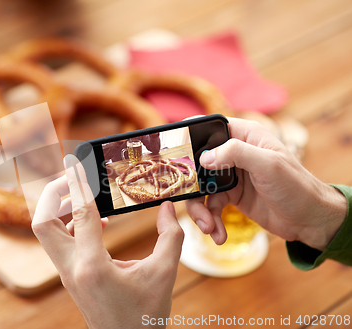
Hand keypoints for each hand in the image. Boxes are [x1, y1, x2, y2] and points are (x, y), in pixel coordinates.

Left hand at [32, 154, 183, 328]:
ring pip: (47, 233)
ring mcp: (68, 274)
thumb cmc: (145, 317)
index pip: (80, 213)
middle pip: (43, 222)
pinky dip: (71, 225)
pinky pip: (60, 244)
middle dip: (53, 194)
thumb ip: (170, 237)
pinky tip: (96, 223)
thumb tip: (168, 208)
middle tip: (74, 178)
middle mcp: (72, 269)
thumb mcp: (163, 274)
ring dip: (60, 209)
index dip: (79, 184)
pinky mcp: (71, 277)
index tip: (75, 162)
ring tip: (85, 195)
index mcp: (93, 266)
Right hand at [185, 118, 346, 250]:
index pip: (208, 128)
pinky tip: (217, 234)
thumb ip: (236, 154)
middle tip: (188, 200)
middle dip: (190, 185)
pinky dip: (210, 220)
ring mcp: (230, 175)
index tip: (172, 153)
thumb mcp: (269, 165)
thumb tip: (203, 157)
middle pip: (197, 163)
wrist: (310, 220)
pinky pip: (210, 206)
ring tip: (207, 227)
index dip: (189, 138)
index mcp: (244, 135)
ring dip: (199, 210)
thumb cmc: (297, 187)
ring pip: (200, 188)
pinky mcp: (231, 196)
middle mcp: (234, 153)